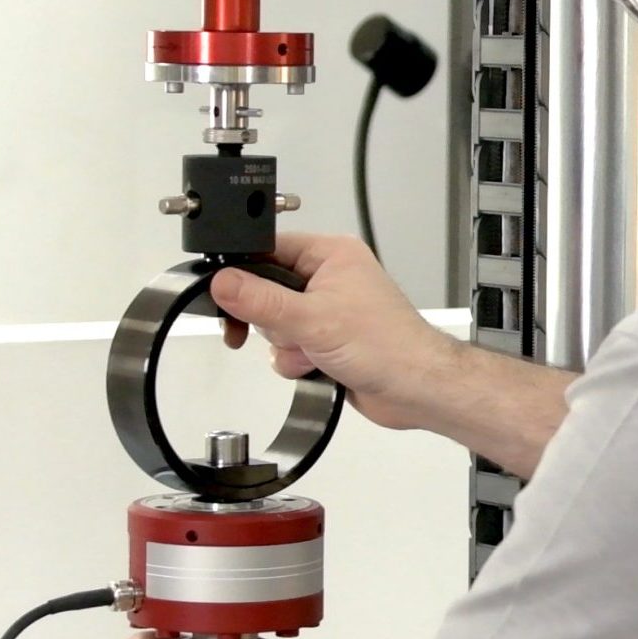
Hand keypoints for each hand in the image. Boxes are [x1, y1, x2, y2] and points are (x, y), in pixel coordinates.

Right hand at [211, 233, 457, 432]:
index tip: (227, 293)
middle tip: (286, 329)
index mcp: (332, 255)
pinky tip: (318, 366)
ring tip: (314, 351)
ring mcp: (328, 311)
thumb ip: (261, 300)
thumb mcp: (311, 318)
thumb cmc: (388, 345)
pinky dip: (296, 361)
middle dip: (272, 319)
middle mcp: (331, 278)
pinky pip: (288, 347)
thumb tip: (222, 282)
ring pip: (275, 323)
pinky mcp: (327, 341)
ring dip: (286, 345)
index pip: (269, 249)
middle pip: (266, 289)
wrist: (416, 389)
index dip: (244, 271)